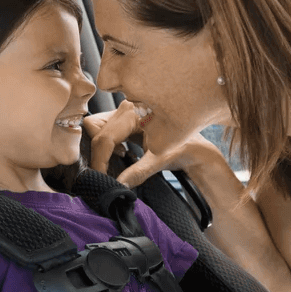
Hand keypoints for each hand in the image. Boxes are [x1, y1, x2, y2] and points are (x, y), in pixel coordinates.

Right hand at [83, 101, 221, 187]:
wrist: (196, 145)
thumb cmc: (184, 147)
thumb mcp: (160, 160)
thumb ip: (138, 172)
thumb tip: (118, 184)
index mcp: (134, 112)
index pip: (104, 137)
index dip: (99, 160)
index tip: (100, 177)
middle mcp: (127, 107)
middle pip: (94, 128)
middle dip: (97, 152)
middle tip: (106, 172)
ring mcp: (125, 111)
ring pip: (96, 127)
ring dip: (101, 147)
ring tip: (117, 160)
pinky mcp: (125, 119)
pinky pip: (105, 129)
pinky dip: (108, 144)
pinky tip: (123, 152)